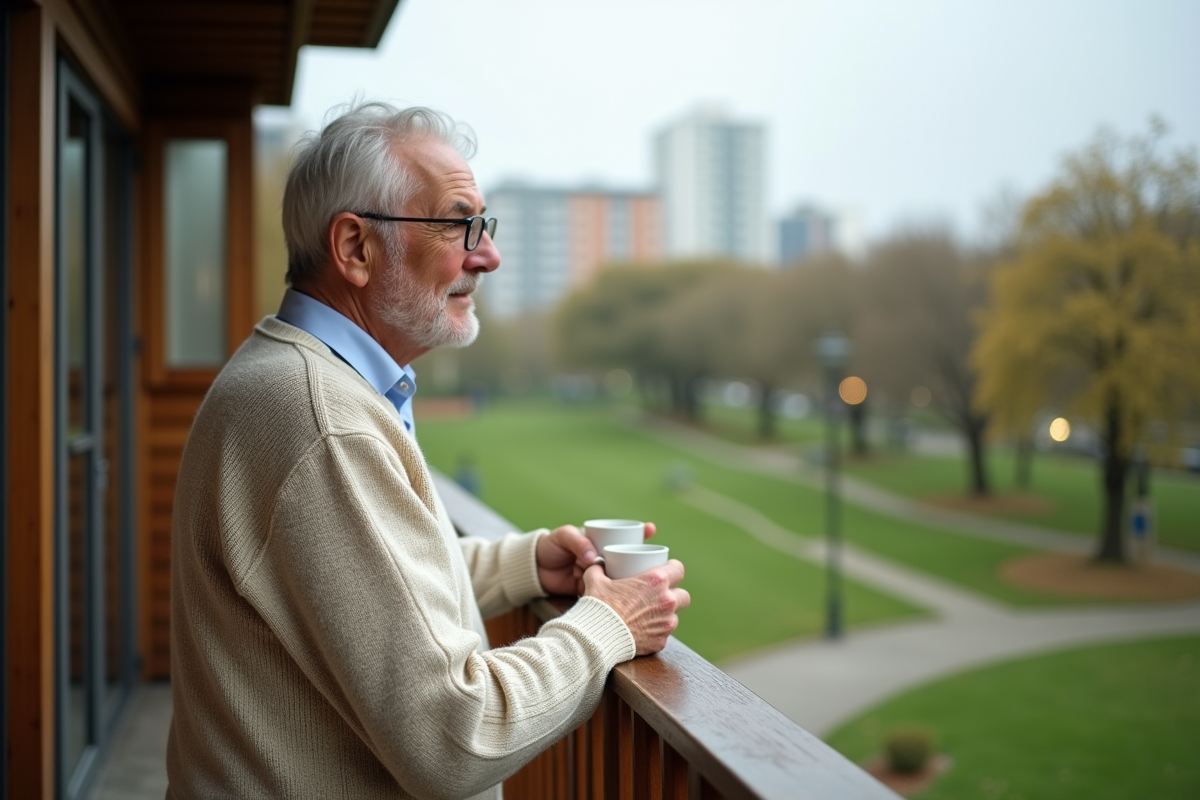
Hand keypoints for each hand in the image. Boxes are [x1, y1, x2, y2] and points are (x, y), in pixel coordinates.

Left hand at [536, 522, 656, 595]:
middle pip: (628, 558)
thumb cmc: (549, 546)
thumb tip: (593, 558)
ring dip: (626, 580)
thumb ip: (578, 543)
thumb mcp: (563, 537)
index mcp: (599, 541)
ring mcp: (599, 574)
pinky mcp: (592, 589)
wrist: (533, 570)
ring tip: (634, 582)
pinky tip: (622, 598)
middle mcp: (603, 557)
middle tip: (648, 563)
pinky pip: (605, 592)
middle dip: (639, 561)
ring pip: (619, 577)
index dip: (641, 533)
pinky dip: (611, 595)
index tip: (651, 529)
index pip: (624, 535)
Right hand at [582, 559, 689, 655]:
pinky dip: (655, 632)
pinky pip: (663, 634)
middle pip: (684, 595)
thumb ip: (598, 569)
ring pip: (674, 617)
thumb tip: (598, 564)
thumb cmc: (599, 606)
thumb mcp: (595, 580)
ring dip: (666, 615)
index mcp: (656, 581)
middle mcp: (667, 601)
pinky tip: (643, 631)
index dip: (673, 569)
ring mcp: (666, 623)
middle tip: (660, 596)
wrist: (597, 637)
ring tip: (650, 615)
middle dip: (675, 595)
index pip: (678, 569)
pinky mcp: (661, 641)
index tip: (667, 572)